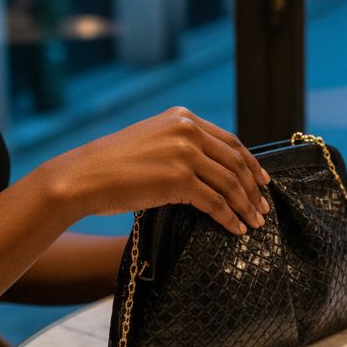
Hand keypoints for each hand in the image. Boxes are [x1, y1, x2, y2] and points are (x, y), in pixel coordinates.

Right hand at [45, 108, 270, 234]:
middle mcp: (187, 129)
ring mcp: (184, 153)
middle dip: (253, 188)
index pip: (230, 141)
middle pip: (235, 162)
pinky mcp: (179, 179)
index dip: (250, 163)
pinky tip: (236, 229)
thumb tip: (212, 170)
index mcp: (183, 117)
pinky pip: (215, 202)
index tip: (263, 181)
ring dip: (246, 206)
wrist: (83, 176)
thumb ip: (181, 146)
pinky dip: (229, 218)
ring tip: (255, 222)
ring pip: (229, 183)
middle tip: (264, 207)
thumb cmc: (113, 166)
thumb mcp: (153, 142)